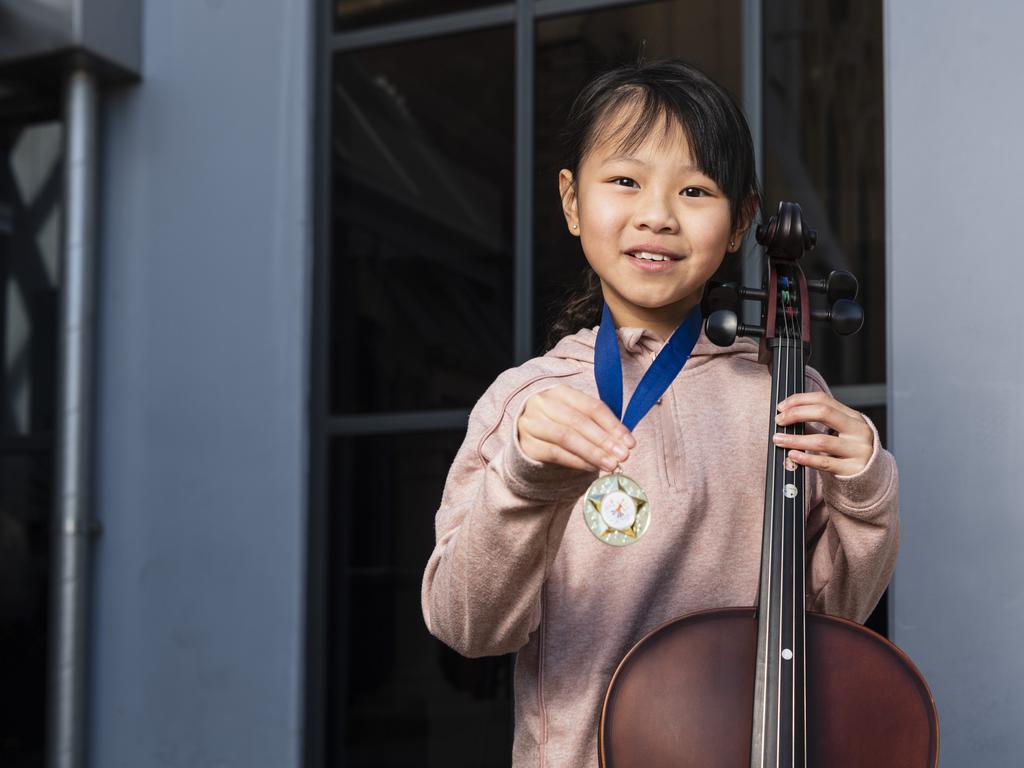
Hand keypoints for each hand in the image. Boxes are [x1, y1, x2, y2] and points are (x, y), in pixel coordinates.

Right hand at [517, 385, 634, 471]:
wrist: (526, 435)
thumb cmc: (558, 424)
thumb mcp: (576, 416)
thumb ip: (597, 425)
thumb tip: (623, 442)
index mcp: (560, 391)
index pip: (592, 406)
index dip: (613, 425)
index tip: (629, 442)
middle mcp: (543, 403)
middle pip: (579, 421)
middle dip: (605, 440)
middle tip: (623, 456)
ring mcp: (532, 423)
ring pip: (566, 437)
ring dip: (592, 452)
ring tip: (611, 464)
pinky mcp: (527, 444)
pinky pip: (555, 453)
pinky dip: (576, 461)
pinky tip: (591, 467)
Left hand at [772, 391, 873, 475]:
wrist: (872, 478)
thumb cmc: (849, 451)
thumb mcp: (839, 433)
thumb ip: (819, 423)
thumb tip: (787, 416)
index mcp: (854, 417)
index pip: (823, 399)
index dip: (799, 400)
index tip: (781, 406)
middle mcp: (859, 431)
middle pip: (824, 413)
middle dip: (796, 414)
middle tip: (779, 420)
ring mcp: (858, 450)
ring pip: (821, 441)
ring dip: (795, 439)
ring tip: (778, 440)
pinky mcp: (853, 469)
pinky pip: (824, 463)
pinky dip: (806, 458)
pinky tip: (792, 455)